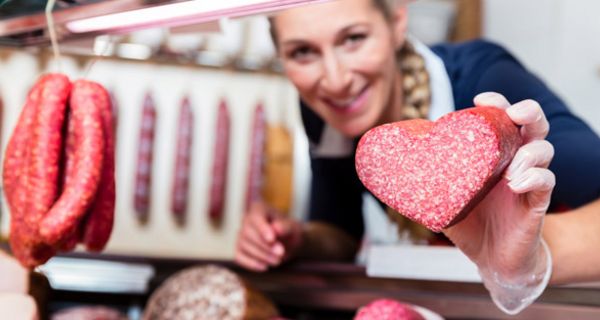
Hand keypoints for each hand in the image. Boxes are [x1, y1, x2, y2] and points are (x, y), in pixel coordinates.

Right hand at [234, 202, 302, 271]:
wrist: (288, 242)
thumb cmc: (289, 232)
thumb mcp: (293, 228)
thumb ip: (285, 227)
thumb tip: (275, 229)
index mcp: (259, 209)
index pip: (256, 217)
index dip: (262, 229)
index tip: (272, 239)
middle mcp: (246, 220)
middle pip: (249, 233)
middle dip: (265, 246)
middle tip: (281, 253)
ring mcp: (240, 235)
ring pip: (244, 246)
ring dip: (261, 256)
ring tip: (278, 261)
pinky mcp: (239, 249)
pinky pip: (239, 257)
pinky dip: (251, 263)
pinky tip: (265, 267)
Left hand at [443, 92, 554, 313]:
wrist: (489, 256)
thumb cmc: (468, 220)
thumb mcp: (441, 197)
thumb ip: (422, 182)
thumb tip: (382, 172)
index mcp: (492, 153)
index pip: (501, 118)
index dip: (496, 103)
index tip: (480, 100)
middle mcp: (515, 160)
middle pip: (532, 125)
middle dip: (527, 112)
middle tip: (513, 114)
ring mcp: (529, 179)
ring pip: (543, 150)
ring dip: (529, 152)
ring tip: (509, 169)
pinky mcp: (538, 202)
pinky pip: (547, 182)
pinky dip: (534, 178)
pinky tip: (515, 185)